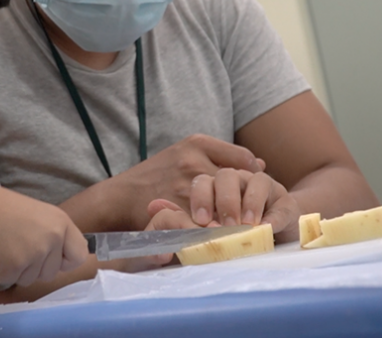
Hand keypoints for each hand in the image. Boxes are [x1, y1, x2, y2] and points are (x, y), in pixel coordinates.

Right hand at [0, 187, 88, 288]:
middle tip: (17, 247)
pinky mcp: (15, 266)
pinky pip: (10, 280)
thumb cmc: (2, 208)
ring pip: (31, 279)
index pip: (80, 255)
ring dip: (16, 270)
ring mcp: (35, 253)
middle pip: (52, 272)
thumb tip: (58, 259)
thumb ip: (52, 235)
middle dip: (34, 268)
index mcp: (62, 223)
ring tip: (4, 247)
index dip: (65, 261)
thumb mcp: (38, 215)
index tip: (52, 259)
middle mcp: (53, 238)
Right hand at [107, 135, 264, 229]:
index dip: (254, 179)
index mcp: (197, 145)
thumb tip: (259, 164)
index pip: (244, 161)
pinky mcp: (179, 210)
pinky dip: (219, 232)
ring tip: (242, 228)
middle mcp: (192, 163)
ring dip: (237, 219)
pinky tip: (222, 236)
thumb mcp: (186, 151)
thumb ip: (222, 154)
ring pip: (227, 206)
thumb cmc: (158, 174)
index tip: (254, 190)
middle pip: (239, 184)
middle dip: (248, 202)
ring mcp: (185, 188)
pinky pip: (209, 224)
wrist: (123, 196)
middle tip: (254, 215)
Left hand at [188, 169, 300, 240]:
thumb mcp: (216, 230)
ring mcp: (263, 188)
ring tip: (247, 225)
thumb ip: (203, 226)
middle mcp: (238, 181)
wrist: (274, 237)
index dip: (200, 198)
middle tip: (226, 225)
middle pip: (227, 176)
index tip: (202, 220)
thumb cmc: (236, 234)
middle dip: (225, 201)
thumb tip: (189, 224)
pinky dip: (273, 217)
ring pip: (256, 181)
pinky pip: (280, 204)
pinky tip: (266, 229)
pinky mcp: (286, 202)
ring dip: (250, 204)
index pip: (203, 182)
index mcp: (216, 186)